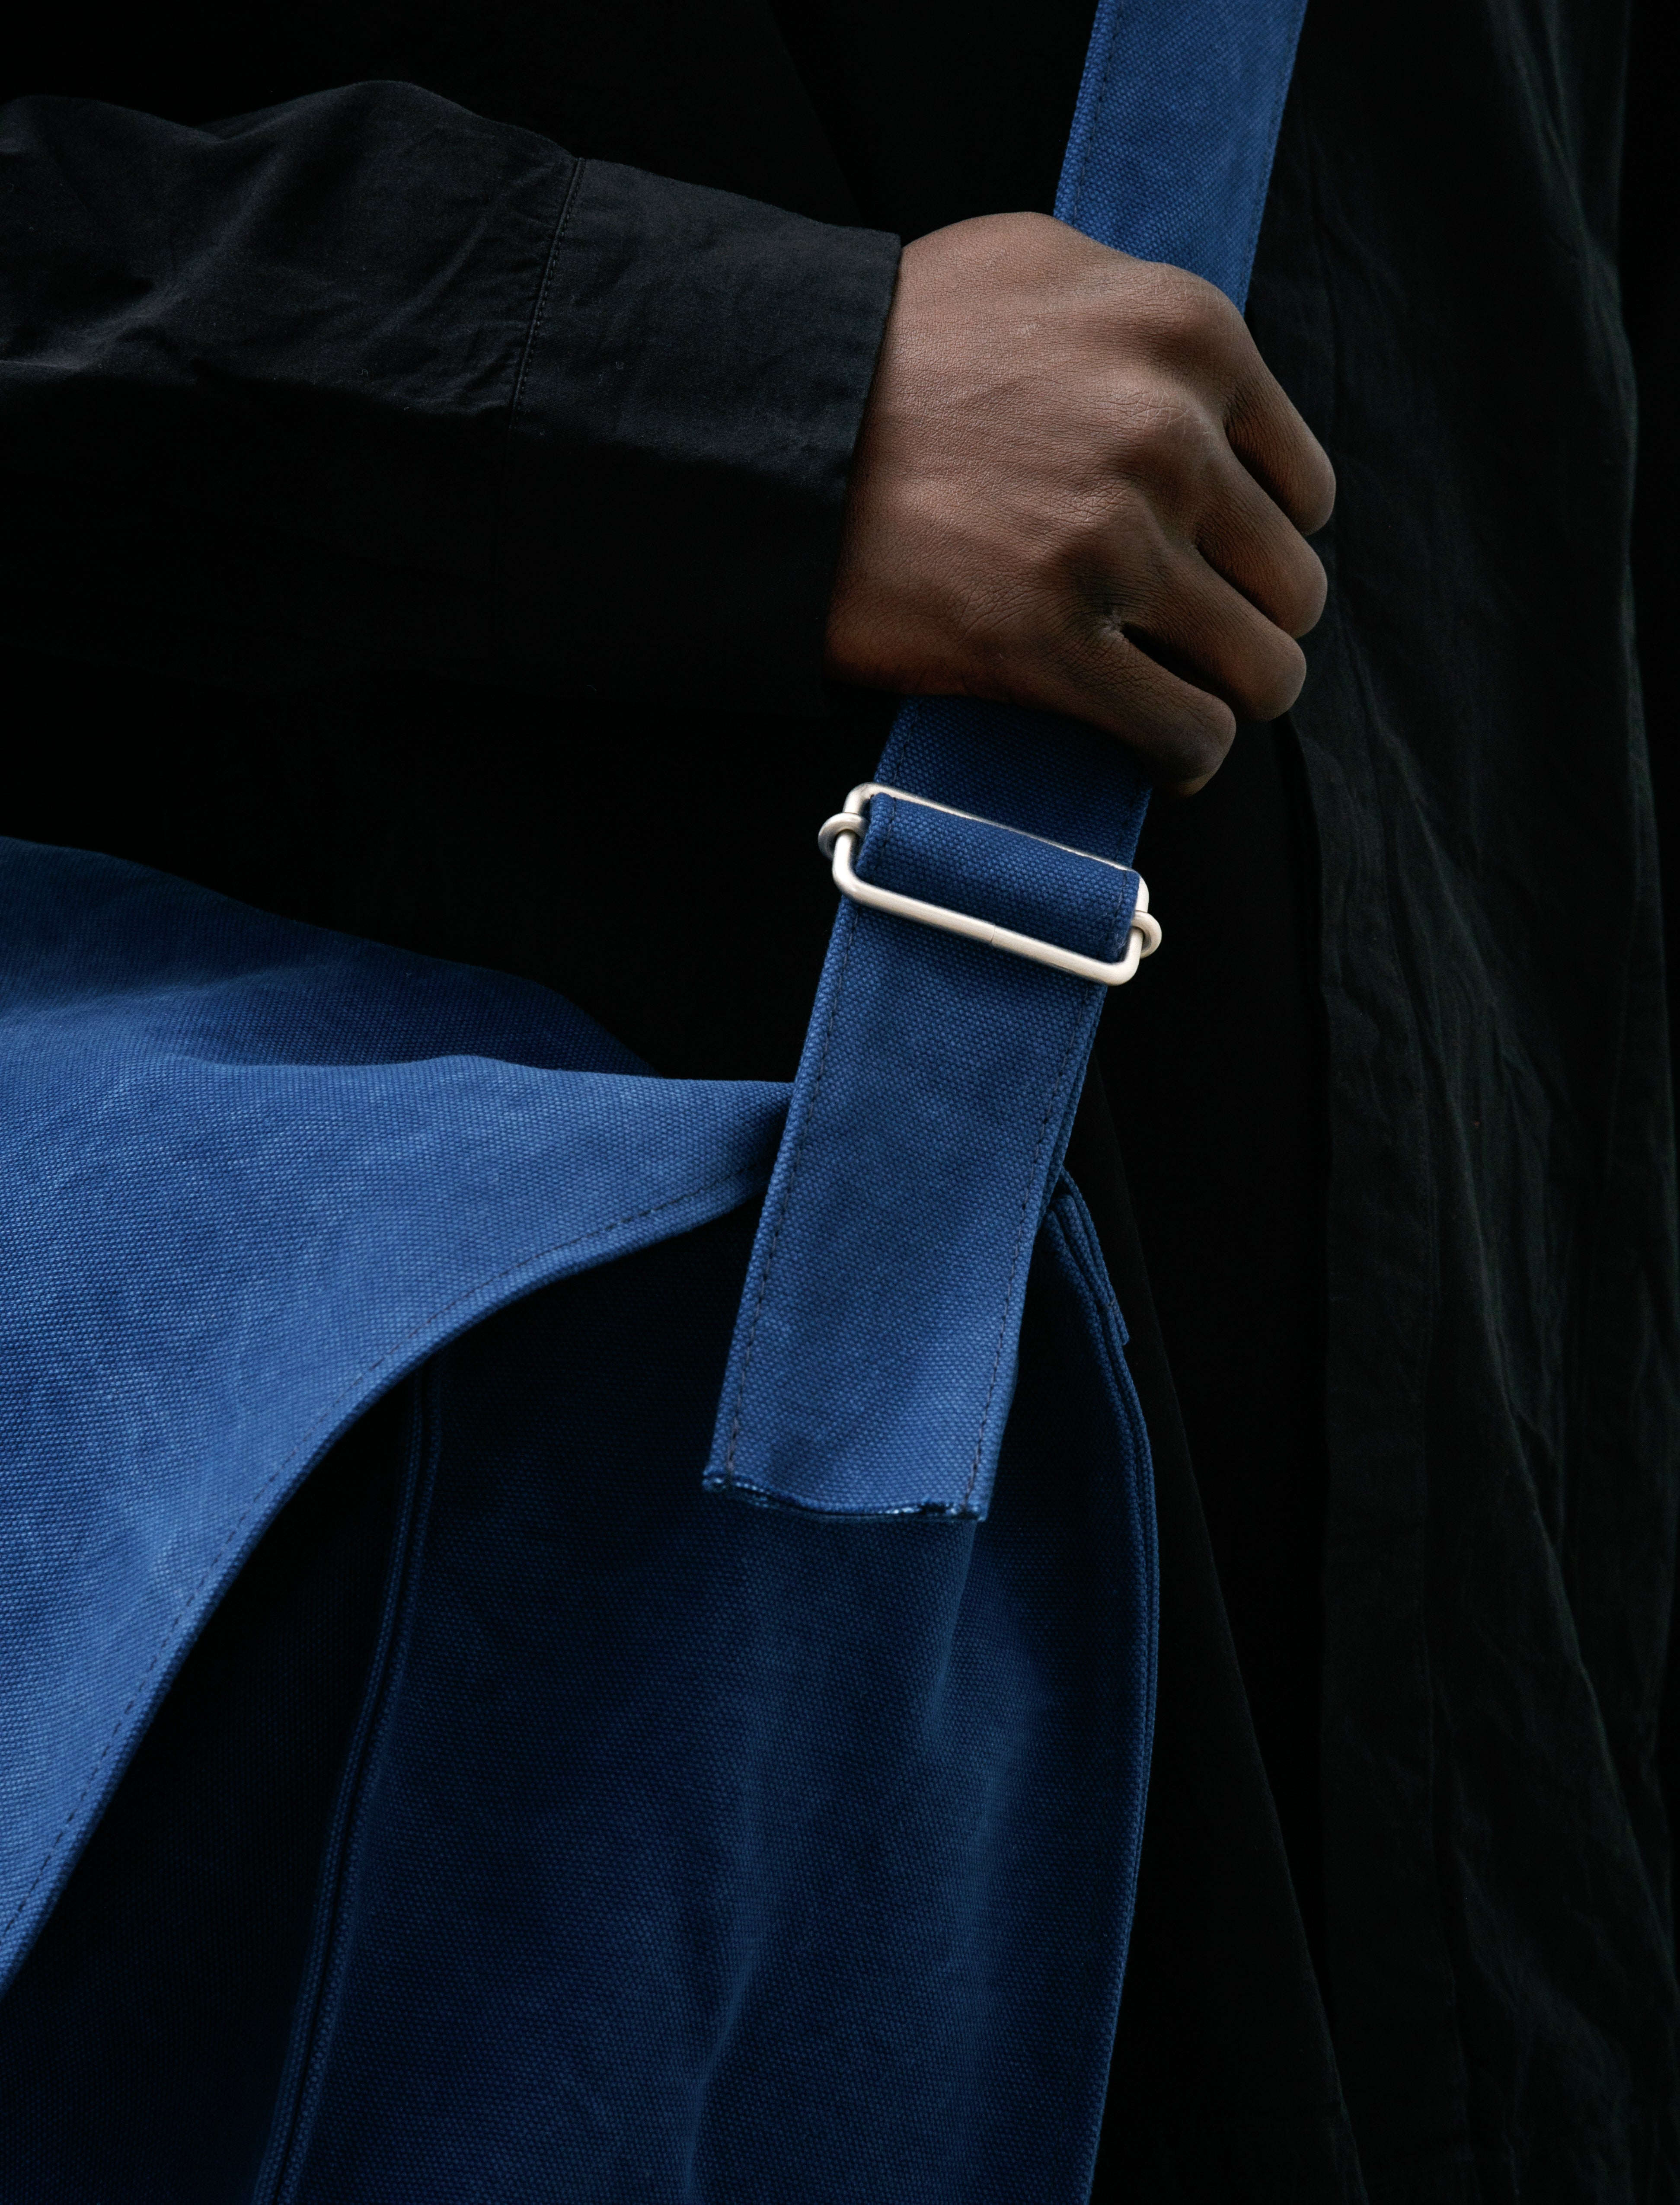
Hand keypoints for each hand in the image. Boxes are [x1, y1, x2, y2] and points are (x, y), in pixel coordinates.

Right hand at [824, 212, 1334, 787]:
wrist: (765, 427)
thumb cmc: (891, 347)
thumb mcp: (1037, 267)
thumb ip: (1143, 323)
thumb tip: (1209, 401)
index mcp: (1185, 335)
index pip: (1303, 486)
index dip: (1261, 540)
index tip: (1212, 566)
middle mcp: (1168, 435)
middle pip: (1290, 585)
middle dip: (1246, 624)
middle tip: (1184, 642)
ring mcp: (1113, 548)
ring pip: (1262, 671)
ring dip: (1225, 696)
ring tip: (1175, 698)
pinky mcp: (1050, 647)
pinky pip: (1187, 736)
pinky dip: (1182, 758)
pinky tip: (1151, 751)